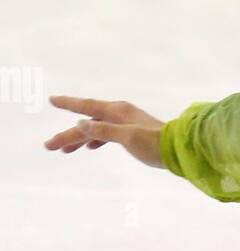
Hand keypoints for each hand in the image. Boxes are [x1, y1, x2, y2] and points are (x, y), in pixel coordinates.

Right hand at [44, 96, 166, 168]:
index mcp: (117, 111)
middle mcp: (119, 114)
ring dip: (79, 138)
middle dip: (67, 134)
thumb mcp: (128, 138)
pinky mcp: (131, 134)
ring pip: (96, 129)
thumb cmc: (155, 144)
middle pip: (87, 122)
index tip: (52, 99)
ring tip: (65, 151)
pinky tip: (89, 147)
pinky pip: (106, 134)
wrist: (179, 150)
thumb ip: (104, 131)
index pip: (87, 106)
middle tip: (49, 146)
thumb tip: (80, 124)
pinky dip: (95, 140)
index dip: (68, 104)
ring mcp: (125, 123)